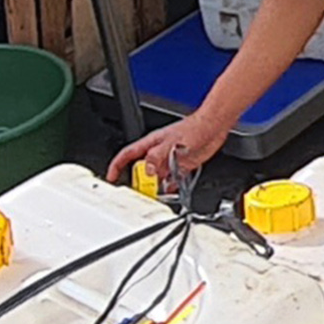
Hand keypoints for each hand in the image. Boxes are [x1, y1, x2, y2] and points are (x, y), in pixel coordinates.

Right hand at [106, 113, 228, 189]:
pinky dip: (169, 187)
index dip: (117, 166)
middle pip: (141, 171)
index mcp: (151, 145)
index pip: (127, 155)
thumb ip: (157, 156)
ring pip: (156, 178)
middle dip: (138, 182)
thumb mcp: (171, 142)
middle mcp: (158, 154)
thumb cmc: (193, 128)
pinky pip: (171, 181)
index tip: (111, 177)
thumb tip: (147, 170)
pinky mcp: (181, 167)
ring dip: (154, 187)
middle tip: (140, 193)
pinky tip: (170, 191)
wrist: (212, 128)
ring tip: (154, 196)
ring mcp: (169, 161)